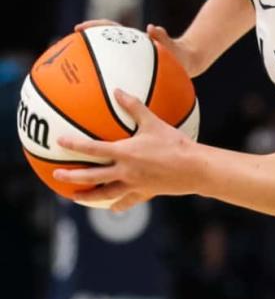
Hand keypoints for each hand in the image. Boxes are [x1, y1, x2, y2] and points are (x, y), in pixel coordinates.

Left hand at [53, 89, 200, 211]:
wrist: (194, 168)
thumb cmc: (175, 143)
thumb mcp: (155, 122)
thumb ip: (135, 107)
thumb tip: (118, 91)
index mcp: (125, 152)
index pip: (93, 148)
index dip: (74, 145)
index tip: (60, 142)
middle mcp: (125, 171)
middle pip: (91, 176)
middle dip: (72, 176)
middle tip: (57, 175)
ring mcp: (133, 184)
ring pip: (104, 194)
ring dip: (88, 196)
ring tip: (76, 197)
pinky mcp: (144, 193)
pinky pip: (126, 201)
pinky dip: (117, 205)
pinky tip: (112, 207)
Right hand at [75, 20, 205, 77]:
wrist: (189, 63)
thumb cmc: (180, 54)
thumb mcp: (173, 47)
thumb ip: (164, 38)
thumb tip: (152, 28)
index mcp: (136, 40)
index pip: (112, 28)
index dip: (96, 26)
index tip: (79, 28)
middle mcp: (130, 48)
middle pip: (103, 43)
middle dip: (85, 44)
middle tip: (67, 48)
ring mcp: (131, 59)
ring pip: (108, 59)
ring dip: (92, 62)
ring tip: (74, 72)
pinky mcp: (134, 71)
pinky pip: (118, 75)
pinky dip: (108, 80)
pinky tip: (97, 95)